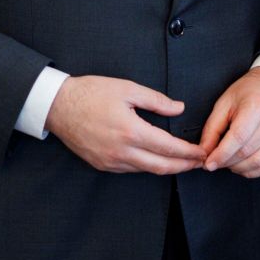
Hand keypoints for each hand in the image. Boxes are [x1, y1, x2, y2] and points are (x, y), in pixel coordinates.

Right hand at [45, 75, 205, 174]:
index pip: (168, 148)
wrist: (58, 106)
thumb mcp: (128, 89)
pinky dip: (146, 166)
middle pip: (161, 166)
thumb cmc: (91, 93)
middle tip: (200, 163)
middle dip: (184, 166)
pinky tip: (155, 159)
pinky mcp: (101, 164)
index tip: (202, 152)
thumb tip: (179, 108)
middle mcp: (121, 152)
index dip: (188, 152)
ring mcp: (110, 161)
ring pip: (145, 170)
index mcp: (131, 132)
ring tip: (182, 162)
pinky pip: (130, 169)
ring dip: (166, 167)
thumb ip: (156, 100)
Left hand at [198, 67, 259, 177]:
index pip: (239, 137)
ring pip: (259, 162)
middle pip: (248, 151)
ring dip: (239, 168)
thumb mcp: (225, 103)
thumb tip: (205, 152)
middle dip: (227, 162)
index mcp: (258, 105)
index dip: (221, 154)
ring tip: (228, 163)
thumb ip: (212, 129)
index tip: (209, 163)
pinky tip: (242, 166)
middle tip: (215, 162)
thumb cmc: (249, 92)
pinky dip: (253, 171)